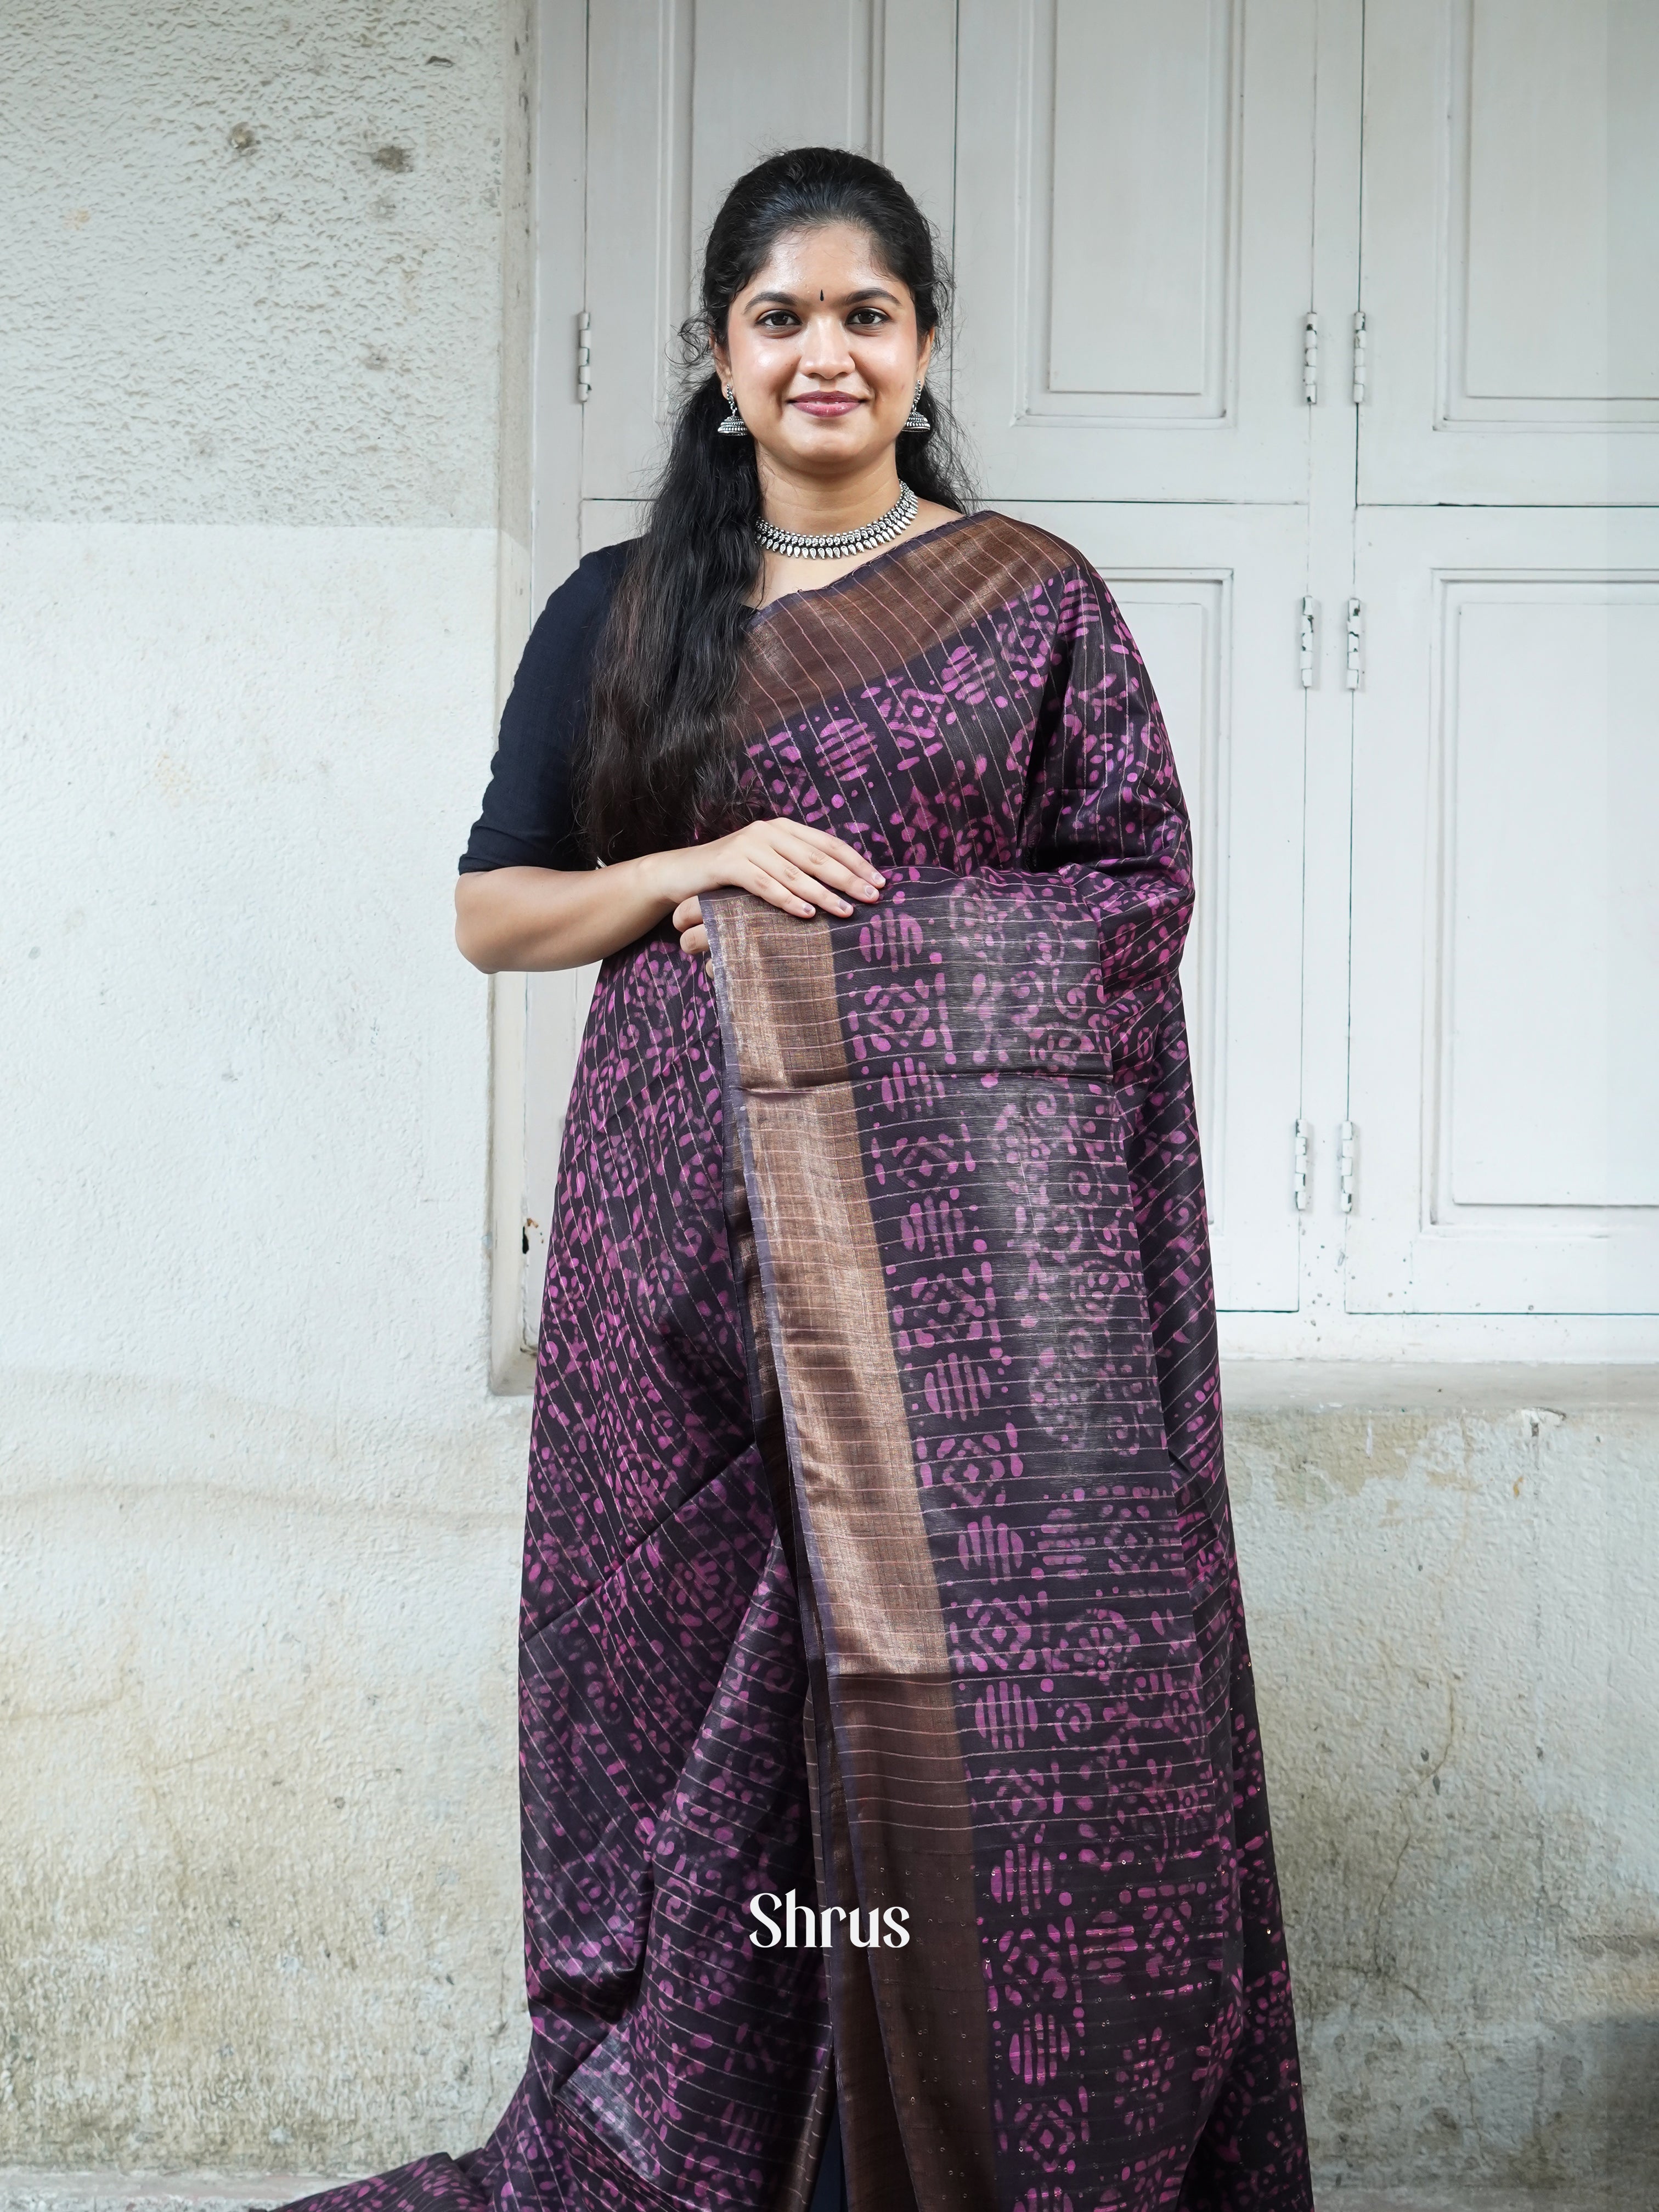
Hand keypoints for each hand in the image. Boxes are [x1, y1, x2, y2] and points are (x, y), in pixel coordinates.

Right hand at [655, 818, 884, 957]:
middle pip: (817, 856)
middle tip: (873, 897)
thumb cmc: (730, 877)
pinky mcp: (728, 864)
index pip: (829, 844)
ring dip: (823, 893)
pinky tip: (806, 914)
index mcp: (784, 829)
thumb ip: (797, 869)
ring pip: (794, 871)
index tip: (882, 882)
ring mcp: (747, 845)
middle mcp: (768, 832)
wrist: (680, 873)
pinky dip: (787, 899)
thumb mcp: (768, 867)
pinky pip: (764, 884)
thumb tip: (841, 889)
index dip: (856, 862)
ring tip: (846, 911)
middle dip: (848, 878)